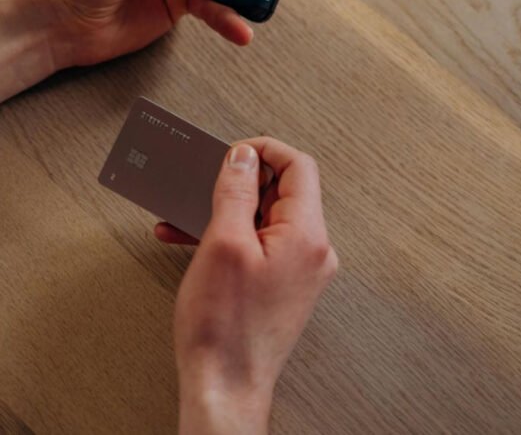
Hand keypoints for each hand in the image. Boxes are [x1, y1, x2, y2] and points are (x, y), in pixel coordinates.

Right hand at [156, 139, 337, 434]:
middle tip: (205, 182)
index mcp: (307, 234)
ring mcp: (299, 270)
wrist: (225, 390)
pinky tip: (192, 240)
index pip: (298, 166)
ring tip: (187, 213)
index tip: (232, 152)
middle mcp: (312, 250)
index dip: (264, 150)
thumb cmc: (224, 329)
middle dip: (239, 182)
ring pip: (265, 218)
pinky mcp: (283, 286)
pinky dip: (230, 237)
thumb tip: (244, 156)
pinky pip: (259, 244)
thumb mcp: (223, 242)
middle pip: (282, 191)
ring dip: (226, 210)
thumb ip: (237, 190)